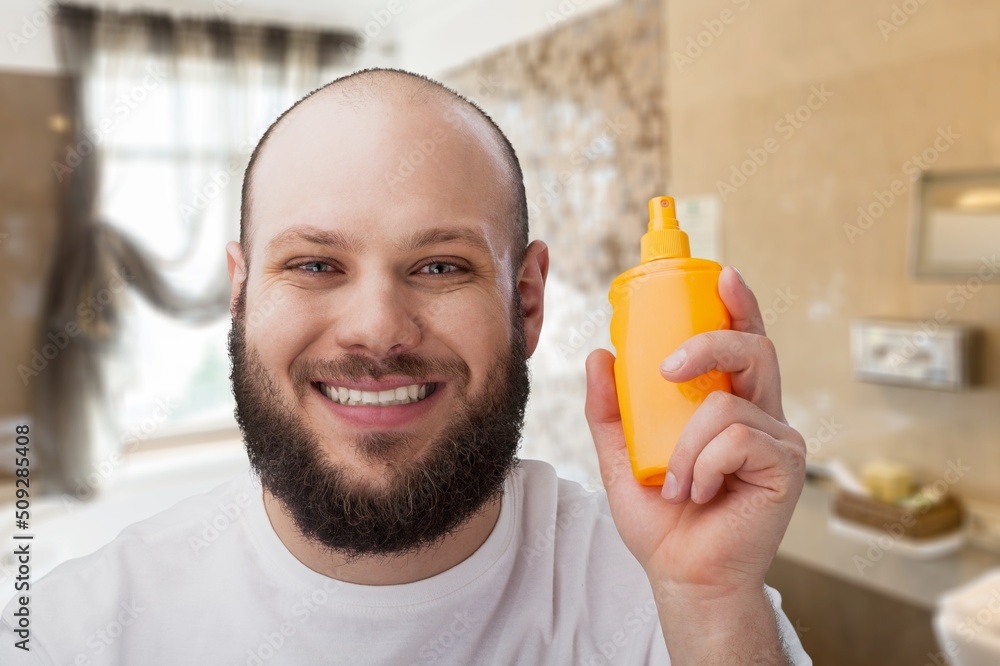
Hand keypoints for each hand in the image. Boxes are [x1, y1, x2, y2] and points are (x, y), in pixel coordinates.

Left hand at [585, 266, 806, 594]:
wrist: (683, 574)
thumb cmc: (661, 519)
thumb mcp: (621, 455)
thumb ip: (610, 408)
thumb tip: (600, 354)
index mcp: (729, 404)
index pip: (740, 341)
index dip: (739, 304)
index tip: (721, 273)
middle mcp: (761, 413)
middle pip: (752, 348)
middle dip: (708, 344)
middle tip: (667, 369)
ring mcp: (777, 440)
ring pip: (729, 403)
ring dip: (686, 444)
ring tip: (675, 483)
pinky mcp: (785, 466)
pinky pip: (735, 439)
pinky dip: (701, 465)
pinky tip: (700, 495)